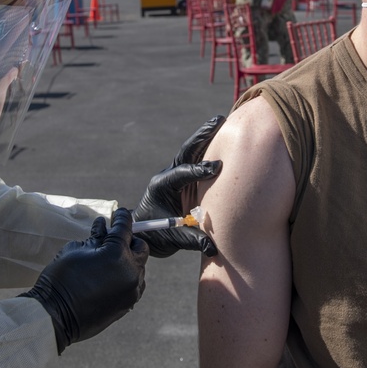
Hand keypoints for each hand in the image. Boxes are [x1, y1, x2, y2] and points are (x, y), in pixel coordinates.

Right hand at [19, 208, 146, 353]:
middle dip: (129, 240)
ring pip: (139, 268)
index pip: (125, 228)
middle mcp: (130, 272)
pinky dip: (126, 277)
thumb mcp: (75, 250)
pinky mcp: (128, 304)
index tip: (120, 213)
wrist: (54, 316)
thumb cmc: (60, 280)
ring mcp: (132, 290)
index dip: (122, 217)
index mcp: (117, 254)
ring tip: (109, 261)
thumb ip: (94, 238)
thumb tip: (102, 227)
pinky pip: (134, 284)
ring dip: (128, 260)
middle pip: (140, 248)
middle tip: (114, 239)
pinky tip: (110, 277)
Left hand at [133, 116, 224, 257]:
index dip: (198, 171)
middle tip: (217, 121)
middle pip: (185, 153)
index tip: (216, 167)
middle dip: (201, 137)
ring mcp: (176, 175)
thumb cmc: (155, 234)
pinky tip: (221, 137)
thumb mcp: (171, 238)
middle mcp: (168, 177)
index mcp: (161, 187)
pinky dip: (208, 148)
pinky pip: (196, 160)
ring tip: (220, 121)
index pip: (181, 174)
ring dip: (205, 137)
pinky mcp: (184, 179)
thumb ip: (191, 239)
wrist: (144, 232)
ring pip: (191, 152)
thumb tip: (213, 246)